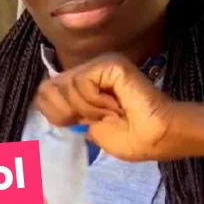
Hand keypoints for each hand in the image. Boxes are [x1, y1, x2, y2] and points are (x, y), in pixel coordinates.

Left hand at [35, 53, 178, 162]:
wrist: (158, 137)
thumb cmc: (133, 138)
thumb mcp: (90, 129)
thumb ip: (70, 112)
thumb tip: (48, 99)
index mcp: (87, 83)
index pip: (45, 90)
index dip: (54, 112)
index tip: (78, 124)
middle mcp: (92, 69)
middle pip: (50, 87)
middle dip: (66, 112)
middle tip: (97, 119)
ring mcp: (101, 64)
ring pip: (66, 86)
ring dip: (87, 109)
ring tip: (112, 113)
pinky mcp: (110, 64)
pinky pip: (82, 83)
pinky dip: (94, 102)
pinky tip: (115, 105)